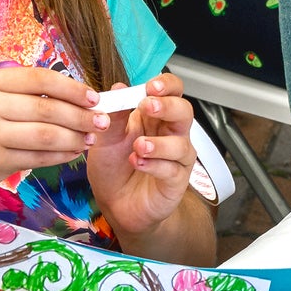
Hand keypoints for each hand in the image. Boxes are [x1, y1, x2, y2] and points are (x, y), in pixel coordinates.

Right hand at [0, 66, 103, 204]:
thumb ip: (16, 97)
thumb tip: (69, 96)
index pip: (40, 79)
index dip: (72, 87)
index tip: (94, 97)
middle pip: (47, 108)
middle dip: (81, 115)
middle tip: (103, 121)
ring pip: (46, 133)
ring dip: (75, 137)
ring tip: (91, 139)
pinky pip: (37, 156)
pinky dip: (60, 155)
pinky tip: (72, 154)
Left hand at [86, 72, 201, 238]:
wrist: (115, 204)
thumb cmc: (114, 168)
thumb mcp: (105, 139)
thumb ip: (112, 116)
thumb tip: (118, 88)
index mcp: (154, 117)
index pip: (172, 92)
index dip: (167, 85)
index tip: (151, 86)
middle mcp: (170, 133)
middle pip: (184, 111)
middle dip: (168, 106)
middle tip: (148, 106)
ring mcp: (176, 158)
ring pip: (181, 143)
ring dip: (159, 143)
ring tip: (138, 146)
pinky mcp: (176, 180)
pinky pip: (172, 170)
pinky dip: (155, 165)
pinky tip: (138, 163)